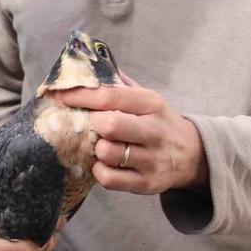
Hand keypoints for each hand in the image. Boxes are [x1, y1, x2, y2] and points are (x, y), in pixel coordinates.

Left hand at [55, 76, 208, 194]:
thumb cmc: (155, 121)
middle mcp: (155, 130)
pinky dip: (99, 170)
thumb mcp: (144, 98)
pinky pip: (108, 178)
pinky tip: (104, 163)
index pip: (109, 96)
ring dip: (94, 149)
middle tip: (88, 124)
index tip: (59, 95)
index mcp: (151, 103)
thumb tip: (81, 67)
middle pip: (109, 124)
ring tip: (99, 144)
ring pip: (106, 152)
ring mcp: (152, 159)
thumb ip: (116, 84)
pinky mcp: (146, 183)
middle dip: (91, 123)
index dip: (79, 95)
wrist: (192, 155)